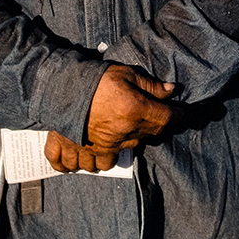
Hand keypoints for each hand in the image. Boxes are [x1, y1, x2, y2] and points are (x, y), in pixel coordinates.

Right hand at [43, 66, 176, 172]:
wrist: (59, 81)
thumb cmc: (96, 77)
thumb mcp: (127, 73)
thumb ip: (150, 85)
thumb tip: (171, 91)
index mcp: (134, 113)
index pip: (165, 120)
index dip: (176, 116)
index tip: (179, 113)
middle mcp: (117, 135)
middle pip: (139, 141)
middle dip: (143, 131)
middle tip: (139, 119)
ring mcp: (93, 146)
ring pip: (105, 163)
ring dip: (108, 154)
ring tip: (108, 142)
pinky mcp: (72, 148)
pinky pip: (72, 165)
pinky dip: (74, 163)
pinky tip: (78, 157)